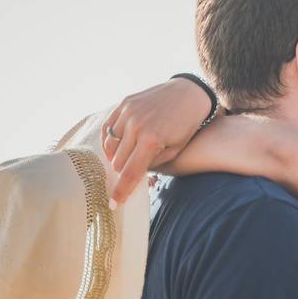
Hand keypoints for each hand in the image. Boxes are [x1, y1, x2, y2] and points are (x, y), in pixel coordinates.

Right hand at [102, 78, 212, 205]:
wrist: (189, 95)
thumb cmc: (186, 127)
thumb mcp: (174, 151)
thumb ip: (152, 164)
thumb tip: (132, 176)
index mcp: (151, 141)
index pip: (130, 172)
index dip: (121, 191)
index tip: (114, 204)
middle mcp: (136, 126)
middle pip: (118, 161)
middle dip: (122, 172)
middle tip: (129, 175)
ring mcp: (128, 113)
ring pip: (110, 145)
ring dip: (116, 157)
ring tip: (126, 159)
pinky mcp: (124, 103)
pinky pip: (108, 128)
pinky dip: (110, 140)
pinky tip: (118, 146)